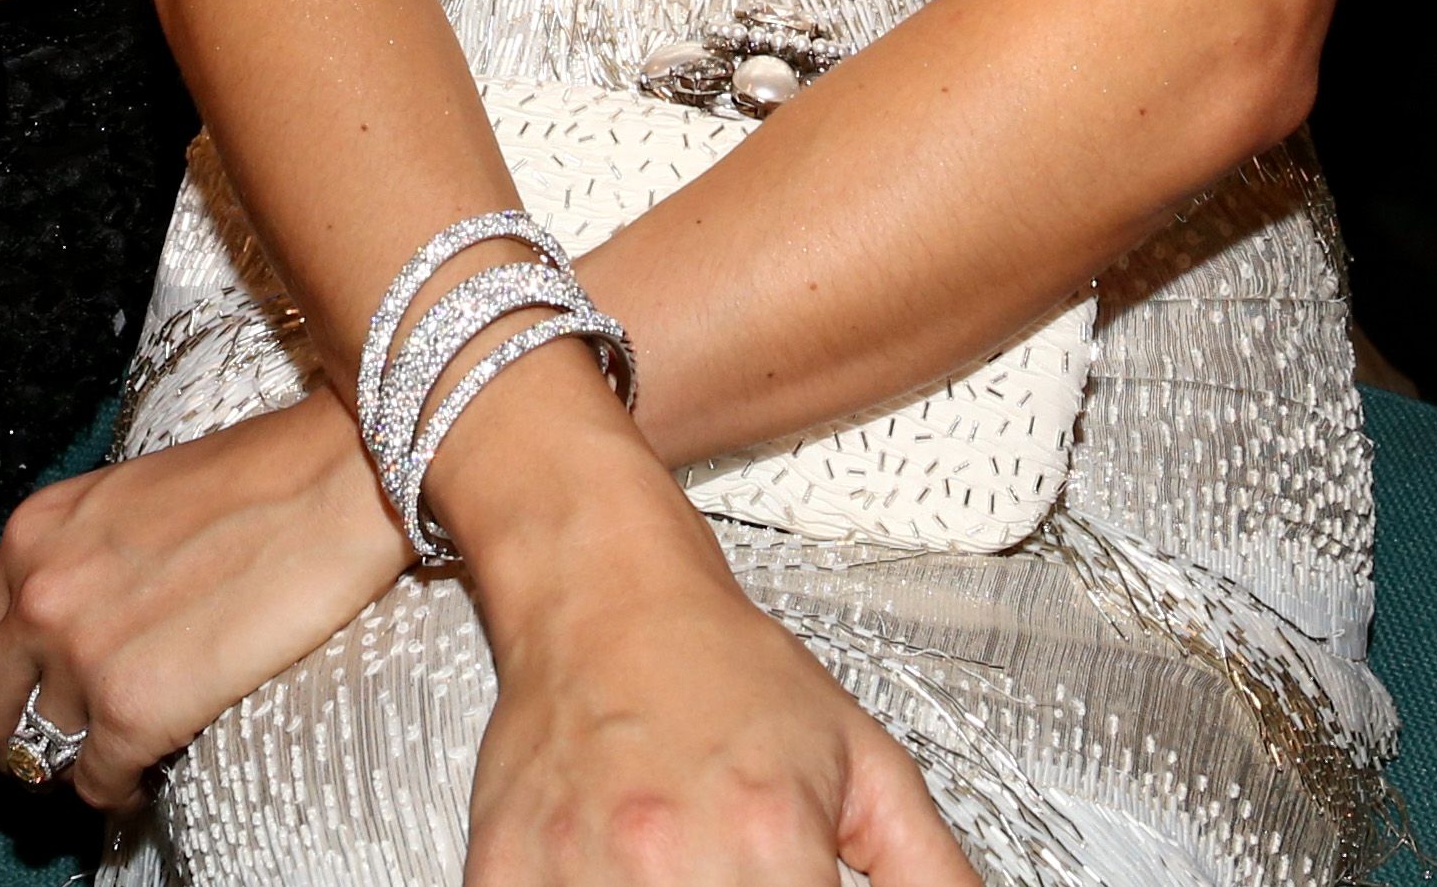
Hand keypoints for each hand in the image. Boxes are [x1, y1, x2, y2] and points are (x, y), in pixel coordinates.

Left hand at [0, 388, 410, 808]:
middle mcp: (41, 595)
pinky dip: (119, 788)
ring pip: (38, 753)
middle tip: (67, 739)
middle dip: (21, 729)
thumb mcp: (127, 500)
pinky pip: (96, 784)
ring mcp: (81, 657)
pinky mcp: (131, 712)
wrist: (329, 485)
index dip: (9, 669)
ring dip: (75, 760)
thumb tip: (79, 620)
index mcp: (36, 532)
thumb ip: (83, 557)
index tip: (38, 687)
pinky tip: (151, 767)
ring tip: (116, 754)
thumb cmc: (252, 480)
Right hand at [467, 491, 975, 886]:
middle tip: (741, 875)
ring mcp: (577, 871)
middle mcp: (669, 862)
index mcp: (770, 842)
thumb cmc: (723, 663)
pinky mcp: (503, 875)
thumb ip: (932, 873)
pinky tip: (617, 874)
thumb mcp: (864, 763)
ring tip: (678, 871)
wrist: (599, 580)